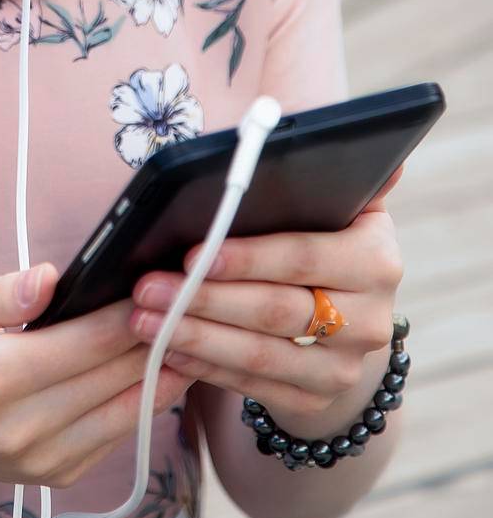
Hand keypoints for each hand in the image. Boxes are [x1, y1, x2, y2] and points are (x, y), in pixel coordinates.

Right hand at [0, 261, 194, 501]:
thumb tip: (50, 278)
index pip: (81, 344)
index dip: (128, 313)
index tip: (162, 281)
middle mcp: (20, 427)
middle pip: (111, 377)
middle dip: (156, 336)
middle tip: (192, 298)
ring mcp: (39, 459)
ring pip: (124, 411)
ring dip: (162, 372)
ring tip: (193, 330)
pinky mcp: (53, 474)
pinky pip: (114, 436)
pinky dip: (142, 401)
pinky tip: (162, 368)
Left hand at [127, 166, 405, 424]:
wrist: (348, 319)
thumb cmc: (318, 241)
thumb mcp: (329, 206)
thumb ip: (316, 171)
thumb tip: (305, 119)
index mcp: (376, 257)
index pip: (303, 257)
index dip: (246, 258)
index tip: (193, 253)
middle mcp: (371, 316)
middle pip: (275, 309)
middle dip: (203, 298)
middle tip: (147, 287)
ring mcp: (347, 366)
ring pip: (259, 353)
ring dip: (194, 335)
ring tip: (142, 319)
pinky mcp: (317, 397)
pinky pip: (252, 384)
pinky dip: (205, 365)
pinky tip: (167, 346)